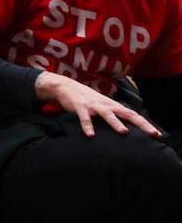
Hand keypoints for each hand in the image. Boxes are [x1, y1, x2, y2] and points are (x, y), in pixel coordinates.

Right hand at [36, 72, 162, 138]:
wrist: (65, 86)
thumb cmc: (86, 98)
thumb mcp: (102, 105)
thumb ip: (113, 114)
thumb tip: (126, 127)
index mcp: (113, 105)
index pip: (133, 114)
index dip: (145, 124)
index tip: (157, 134)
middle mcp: (106, 105)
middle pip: (127, 114)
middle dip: (141, 124)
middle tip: (152, 133)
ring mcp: (94, 106)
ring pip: (107, 115)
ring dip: (115, 123)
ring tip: (124, 132)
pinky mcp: (80, 107)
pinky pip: (85, 118)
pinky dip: (88, 126)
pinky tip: (91, 135)